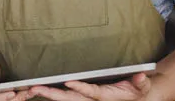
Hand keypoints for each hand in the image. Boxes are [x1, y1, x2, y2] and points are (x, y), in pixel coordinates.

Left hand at [29, 73, 151, 100]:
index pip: (92, 93)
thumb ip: (141, 82)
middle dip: (53, 94)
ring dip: (49, 94)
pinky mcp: (82, 96)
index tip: (69, 81)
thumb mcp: (142, 87)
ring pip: (65, 98)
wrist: (135, 97)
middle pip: (71, 99)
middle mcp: (93, 100)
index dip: (81, 88)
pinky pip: (66, 96)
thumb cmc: (137, 90)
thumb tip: (141, 76)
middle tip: (36, 88)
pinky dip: (52, 93)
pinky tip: (39, 89)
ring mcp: (86, 99)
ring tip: (32, 89)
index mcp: (106, 97)